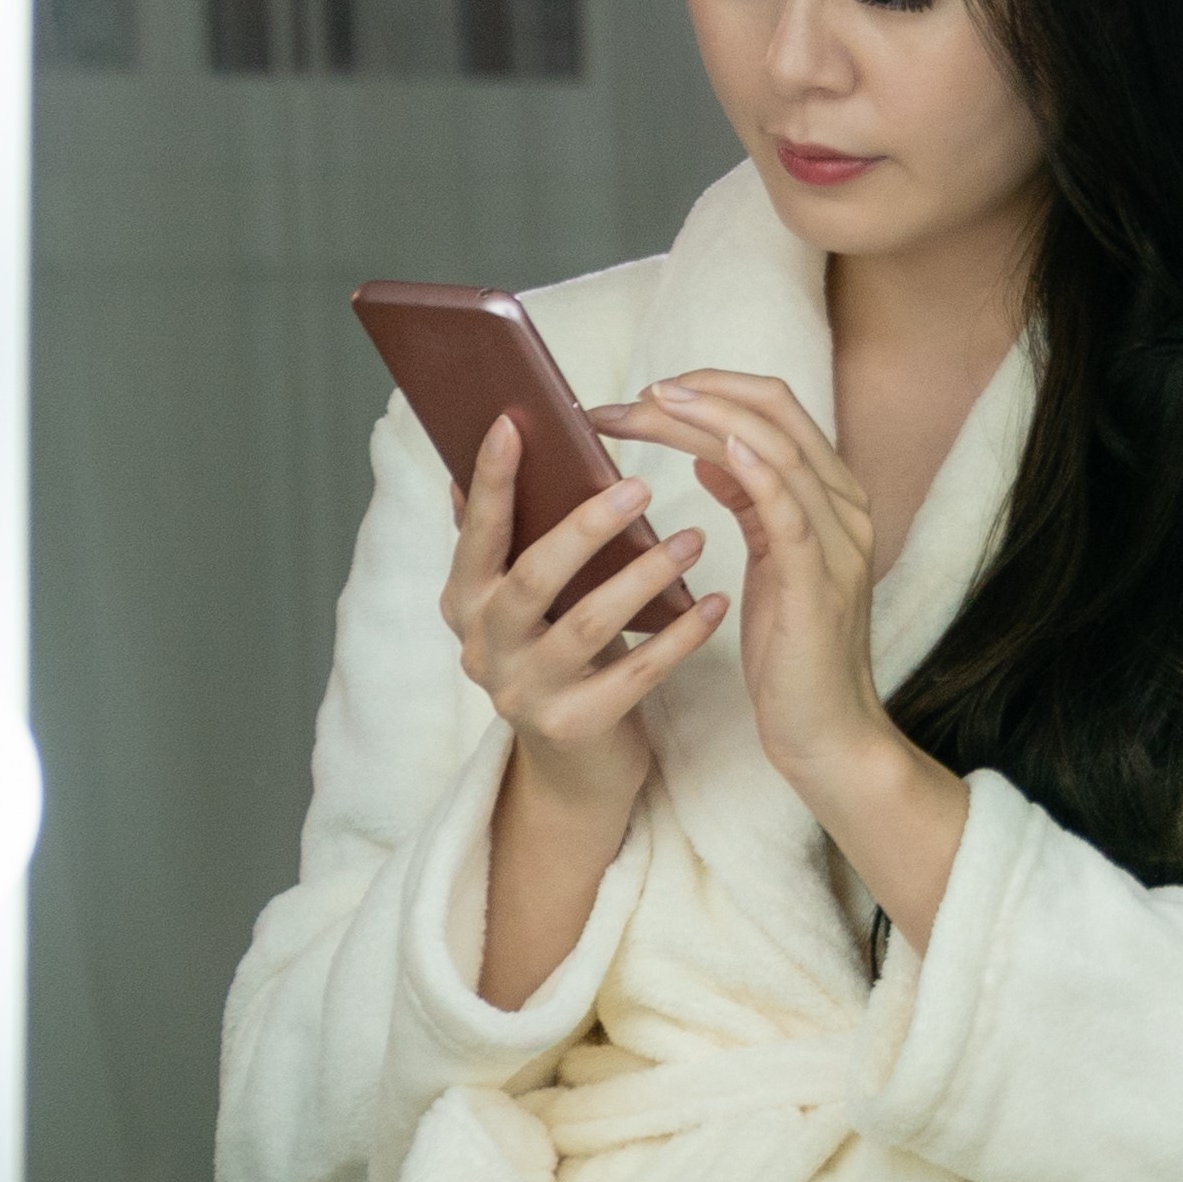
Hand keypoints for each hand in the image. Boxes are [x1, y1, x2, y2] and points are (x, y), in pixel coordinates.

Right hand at [440, 411, 726, 837]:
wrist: (578, 760)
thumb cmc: (563, 646)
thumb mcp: (532, 594)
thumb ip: (519, 530)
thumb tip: (513, 432)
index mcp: (466, 600)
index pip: (476, 532)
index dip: (491, 480)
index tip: (513, 422)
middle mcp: (483, 647)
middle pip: (531, 577)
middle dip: (585, 527)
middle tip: (641, 484)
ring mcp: (525, 692)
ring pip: (587, 623)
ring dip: (645, 575)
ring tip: (693, 538)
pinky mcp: (574, 727)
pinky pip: (636, 673)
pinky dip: (680, 635)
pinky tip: (716, 603)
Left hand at [592, 370, 892, 779]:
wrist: (827, 732)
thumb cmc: (791, 651)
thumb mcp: (771, 562)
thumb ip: (752, 502)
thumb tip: (712, 450)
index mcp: (832, 497)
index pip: (778, 410)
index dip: (714, 387)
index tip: (650, 392)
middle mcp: (844, 507)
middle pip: (778, 415)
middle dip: (703, 393)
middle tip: (635, 396)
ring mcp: (837, 543)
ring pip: (778, 451)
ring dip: (711, 419)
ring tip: (654, 406)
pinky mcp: (819, 584)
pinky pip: (789, 512)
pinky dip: (756, 472)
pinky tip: (717, 451)